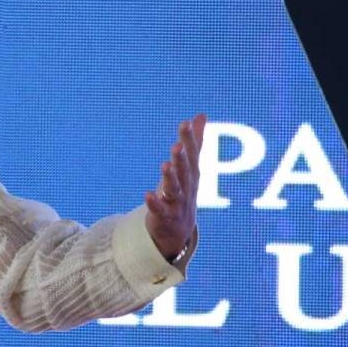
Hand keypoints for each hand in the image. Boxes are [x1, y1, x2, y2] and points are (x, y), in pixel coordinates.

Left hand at [144, 113, 205, 261]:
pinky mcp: (164, 216)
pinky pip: (159, 209)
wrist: (179, 231)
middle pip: (185, 171)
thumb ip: (194, 141)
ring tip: (165, 165)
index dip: (189, 139)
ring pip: (174, 190)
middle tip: (177, 145)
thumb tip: (201, 115)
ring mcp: (176, 203)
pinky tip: (147, 194)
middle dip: (181, 159)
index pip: (192, 153)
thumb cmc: (184, 191)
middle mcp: (186, 187)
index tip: (185, 122)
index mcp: (191, 173)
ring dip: (170, 178)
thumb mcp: (189, 167)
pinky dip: (154, 203)